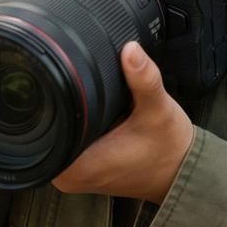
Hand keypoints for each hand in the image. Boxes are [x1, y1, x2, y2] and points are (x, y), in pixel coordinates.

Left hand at [52, 43, 194, 204]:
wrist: (182, 173)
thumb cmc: (169, 149)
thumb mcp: (157, 110)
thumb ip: (143, 79)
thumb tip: (130, 50)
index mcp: (77, 167)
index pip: (44, 126)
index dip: (51, 96)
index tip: (66, 76)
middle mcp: (68, 176)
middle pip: (48, 126)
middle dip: (66, 101)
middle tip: (88, 84)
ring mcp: (74, 175)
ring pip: (58, 131)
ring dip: (73, 112)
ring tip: (96, 98)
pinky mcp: (82, 169)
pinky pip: (69, 139)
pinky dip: (82, 122)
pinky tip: (99, 111)